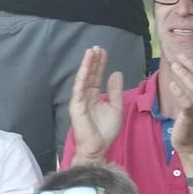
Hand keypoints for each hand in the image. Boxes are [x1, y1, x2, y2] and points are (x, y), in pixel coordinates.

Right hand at [67, 45, 125, 159]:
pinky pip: (79, 88)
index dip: (100, 64)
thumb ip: (115, 90)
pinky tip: (85, 67)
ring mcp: (80, 99)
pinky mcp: (76, 105)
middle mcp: (86, 95)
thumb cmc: (106, 130)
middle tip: (97, 47)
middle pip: (90, 74)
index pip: (97, 76)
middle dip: (93, 61)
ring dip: (86, 65)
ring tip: (91, 52)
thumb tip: (116, 73)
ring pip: (83, 78)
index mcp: (95, 96)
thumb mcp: (116, 107)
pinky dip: (81, 76)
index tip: (103, 52)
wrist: (98, 146)